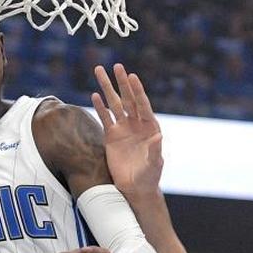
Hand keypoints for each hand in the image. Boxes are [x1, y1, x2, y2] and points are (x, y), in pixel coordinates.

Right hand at [91, 64, 163, 200]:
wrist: (136, 187)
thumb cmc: (149, 176)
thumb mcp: (154, 164)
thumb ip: (155, 151)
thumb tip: (158, 138)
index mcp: (149, 126)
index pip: (142, 104)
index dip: (137, 90)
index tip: (132, 76)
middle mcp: (136, 123)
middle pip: (128, 99)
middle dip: (122, 82)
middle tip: (116, 66)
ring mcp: (123, 128)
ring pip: (114, 104)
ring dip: (107, 88)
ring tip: (99, 72)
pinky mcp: (111, 136)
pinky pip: (104, 118)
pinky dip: (100, 107)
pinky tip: (94, 95)